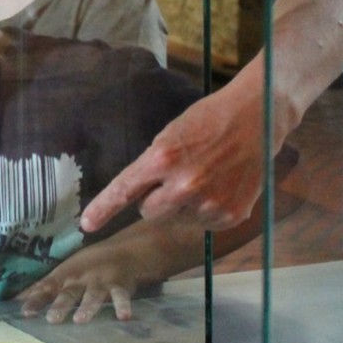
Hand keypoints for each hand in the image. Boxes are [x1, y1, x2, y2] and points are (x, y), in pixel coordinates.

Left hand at [15, 242, 137, 323]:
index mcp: (65, 274)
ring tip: (80, 319)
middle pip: (69, 292)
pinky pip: (121, 296)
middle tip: (52, 319)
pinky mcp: (120, 286)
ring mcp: (100, 282)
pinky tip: (123, 316)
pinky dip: (122, 306)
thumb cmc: (86, 265)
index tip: (25, 312)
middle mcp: (81, 278)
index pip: (47, 287)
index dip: (36, 299)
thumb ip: (43, 288)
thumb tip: (15, 300)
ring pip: (93, 295)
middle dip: (60, 305)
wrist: (121, 251)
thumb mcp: (64, 272)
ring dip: (87, 307)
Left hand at [80, 86, 266, 232]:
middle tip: (173, 179)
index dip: (103, 209)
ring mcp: (208, 203)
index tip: (86, 224)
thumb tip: (138, 194)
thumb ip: (153, 165)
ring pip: (177, 219)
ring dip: (183, 205)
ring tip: (205, 176)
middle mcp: (183, 184)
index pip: (124, 189)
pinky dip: (206, 211)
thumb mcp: (170, 134)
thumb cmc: (208, 120)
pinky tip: (220, 186)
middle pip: (148, 213)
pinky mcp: (230, 215)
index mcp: (162, 158)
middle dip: (154, 200)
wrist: (256, 118)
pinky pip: (203, 224)